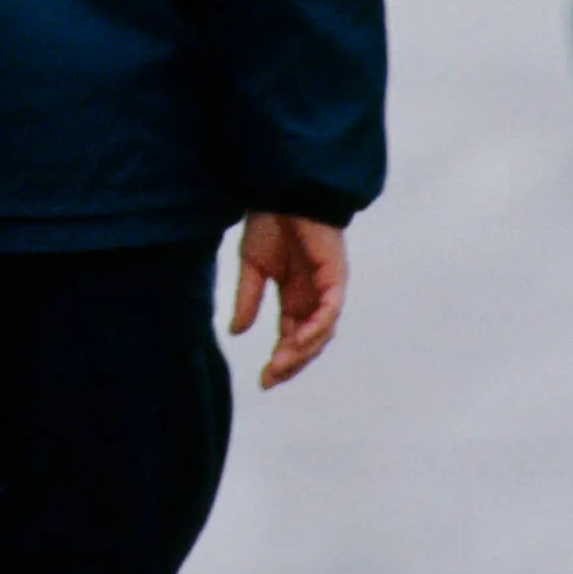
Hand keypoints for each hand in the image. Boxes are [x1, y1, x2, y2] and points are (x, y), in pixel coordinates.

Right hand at [229, 212, 347, 388]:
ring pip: (322, 332)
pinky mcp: (335, 277)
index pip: (292, 338)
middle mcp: (314, 297)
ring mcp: (327, 288)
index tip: (263, 381)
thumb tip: (237, 333)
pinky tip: (298, 339)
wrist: (284, 192)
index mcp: (296, 297)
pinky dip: (317, 328)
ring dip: (302, 351)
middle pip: (309, 343)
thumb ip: (248, 300)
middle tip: (270, 379)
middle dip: (291, 364)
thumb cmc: (269, 223)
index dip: (281, 362)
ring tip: (281, 363)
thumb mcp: (252, 267)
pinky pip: (330, 311)